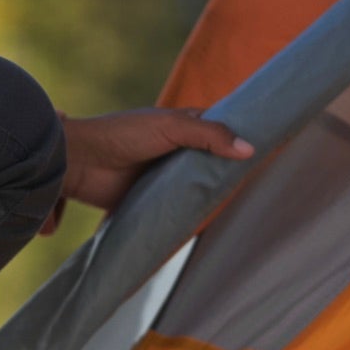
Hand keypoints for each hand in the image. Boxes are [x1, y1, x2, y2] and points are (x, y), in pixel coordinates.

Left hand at [60, 108, 254, 214]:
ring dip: (208, 196)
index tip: (270, 147)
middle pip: (211, 163)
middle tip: (259, 184)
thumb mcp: (170, 127)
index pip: (221, 132)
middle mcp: (176, 152)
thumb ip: (208, 135)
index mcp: (183, 127)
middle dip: (229, 173)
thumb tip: (250, 149)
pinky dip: (187, 214)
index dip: (241, 139)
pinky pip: (174, 209)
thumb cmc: (122, 134)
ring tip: (238, 206)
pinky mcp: (149, 201)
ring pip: (194, 187)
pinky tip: (205, 222)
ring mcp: (163, 178)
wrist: (79, 161)